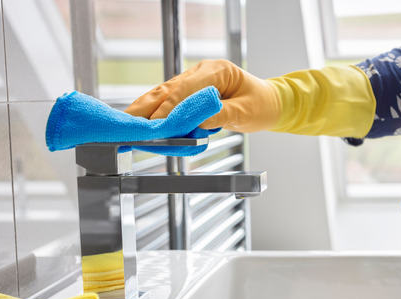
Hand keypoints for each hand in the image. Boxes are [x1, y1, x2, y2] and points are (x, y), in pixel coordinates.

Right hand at [125, 59, 280, 132]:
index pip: (186, 88)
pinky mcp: (192, 93)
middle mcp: (202, 72)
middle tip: (129, 122)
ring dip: (147, 109)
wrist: (271, 103)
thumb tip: (194, 124)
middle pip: (168, 88)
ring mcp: (195, 81)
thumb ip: (219, 116)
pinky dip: (157, 112)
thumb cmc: (262, 105)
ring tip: (130, 123)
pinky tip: (144, 121)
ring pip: (164, 94)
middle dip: (147, 106)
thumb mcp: (245, 112)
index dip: (170, 107)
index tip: (157, 124)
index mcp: (217, 70)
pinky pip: (171, 101)